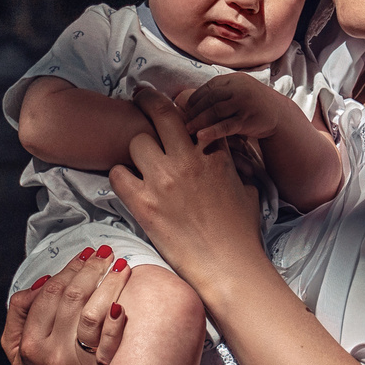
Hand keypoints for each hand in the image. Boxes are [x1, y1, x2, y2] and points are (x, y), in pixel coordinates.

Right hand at [0, 245, 134, 364]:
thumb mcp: (20, 359)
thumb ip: (18, 321)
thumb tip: (40, 284)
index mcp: (29, 347)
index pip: (48, 293)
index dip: (68, 269)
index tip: (84, 254)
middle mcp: (52, 354)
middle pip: (71, 296)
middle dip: (90, 268)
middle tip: (105, 252)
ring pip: (92, 309)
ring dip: (109, 282)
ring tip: (120, 266)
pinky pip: (112, 337)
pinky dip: (118, 315)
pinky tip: (126, 298)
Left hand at [108, 87, 265, 287]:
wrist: (229, 267)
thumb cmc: (241, 233)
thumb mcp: (247, 189)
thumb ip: (232, 168)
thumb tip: (228, 161)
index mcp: (215, 154)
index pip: (192, 111)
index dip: (178, 103)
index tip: (167, 99)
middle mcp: (188, 159)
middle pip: (159, 111)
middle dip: (147, 100)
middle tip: (138, 96)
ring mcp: (164, 180)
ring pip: (135, 141)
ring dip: (134, 149)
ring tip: (136, 158)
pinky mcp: (144, 204)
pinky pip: (117, 174)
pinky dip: (120, 176)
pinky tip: (127, 184)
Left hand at [180, 72, 298, 153]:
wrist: (280, 116)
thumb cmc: (252, 106)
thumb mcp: (237, 93)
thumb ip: (218, 95)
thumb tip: (187, 101)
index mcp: (232, 80)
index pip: (207, 88)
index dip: (194, 100)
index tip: (183, 111)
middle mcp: (238, 88)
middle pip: (209, 99)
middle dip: (194, 111)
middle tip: (181, 123)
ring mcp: (243, 103)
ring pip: (215, 111)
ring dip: (199, 121)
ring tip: (187, 130)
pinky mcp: (248, 119)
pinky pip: (227, 125)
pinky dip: (213, 131)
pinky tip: (201, 136)